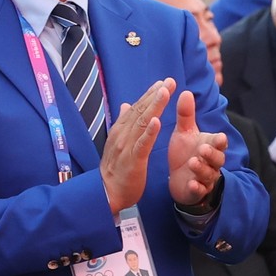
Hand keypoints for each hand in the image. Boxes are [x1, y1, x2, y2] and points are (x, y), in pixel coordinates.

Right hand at [100, 77, 175, 211]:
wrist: (106, 194)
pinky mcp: (132, 160)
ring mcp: (126, 147)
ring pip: (142, 123)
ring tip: (165, 92)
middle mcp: (122, 135)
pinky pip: (142, 144)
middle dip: (155, 95)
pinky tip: (157, 121)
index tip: (162, 82)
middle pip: (140, 111)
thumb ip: (123, 124)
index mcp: (120, 131)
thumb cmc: (116, 169)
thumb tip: (124, 105)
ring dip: (153, 106)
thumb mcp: (118, 143)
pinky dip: (149, 132)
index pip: (136, 108)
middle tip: (169, 81)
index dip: (149, 95)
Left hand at [165, 88, 227, 212]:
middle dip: (211, 154)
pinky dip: (197, 188)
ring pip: (208, 174)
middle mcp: (211, 163)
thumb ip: (185, 114)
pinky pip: (200, 190)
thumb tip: (185, 91)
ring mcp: (205, 178)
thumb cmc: (185, 153)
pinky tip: (192, 184)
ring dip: (202, 169)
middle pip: (217, 159)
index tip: (220, 138)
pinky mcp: (196, 191)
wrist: (178, 178)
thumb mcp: (184, 133)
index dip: (220, 141)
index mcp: (210, 146)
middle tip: (202, 149)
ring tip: (192, 163)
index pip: (219, 143)